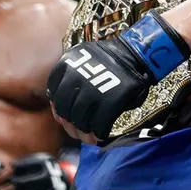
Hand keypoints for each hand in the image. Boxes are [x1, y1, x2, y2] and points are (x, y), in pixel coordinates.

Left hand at [47, 11, 190, 140]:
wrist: (137, 54)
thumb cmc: (110, 63)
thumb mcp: (85, 63)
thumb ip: (71, 83)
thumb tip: (60, 114)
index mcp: (68, 63)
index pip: (53, 92)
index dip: (57, 108)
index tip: (64, 117)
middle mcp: (77, 75)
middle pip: (65, 108)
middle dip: (70, 124)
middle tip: (78, 131)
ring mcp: (94, 88)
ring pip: (80, 118)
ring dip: (83, 131)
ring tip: (89, 136)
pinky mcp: (111, 100)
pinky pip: (99, 124)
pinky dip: (99, 132)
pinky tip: (101, 134)